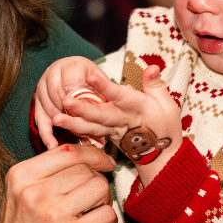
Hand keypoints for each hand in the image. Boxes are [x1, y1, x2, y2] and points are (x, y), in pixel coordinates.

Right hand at [0, 142, 116, 222]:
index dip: (92, 153)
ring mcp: (55, 214)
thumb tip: (84, 153)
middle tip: (93, 197)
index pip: (67, 151)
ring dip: (103, 200)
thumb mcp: (18, 195)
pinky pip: (107, 214)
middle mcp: (35, 192)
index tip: (103, 161)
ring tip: (92, 213)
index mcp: (21, 176)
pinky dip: (108, 220)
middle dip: (96, 180)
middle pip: (86, 169)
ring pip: (100, 187)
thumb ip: (44, 173)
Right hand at [33, 56, 104, 147]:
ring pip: (48, 107)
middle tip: (80, 127)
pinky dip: (46, 133)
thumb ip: (100, 92)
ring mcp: (42, 85)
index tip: (85, 114)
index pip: (71, 83)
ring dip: (59, 123)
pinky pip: (39, 117)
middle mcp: (53, 71)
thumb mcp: (102, 82)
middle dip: (68, 114)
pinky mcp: (36, 99)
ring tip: (71, 136)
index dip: (77, 100)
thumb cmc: (94, 81)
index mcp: (72, 64)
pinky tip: (52, 145)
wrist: (79, 75)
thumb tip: (99, 108)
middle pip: (57, 96)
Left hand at [60, 66, 182, 184]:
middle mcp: (123, 121)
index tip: (90, 77)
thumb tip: (152, 66)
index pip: (120, 96)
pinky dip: (76, 132)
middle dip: (83, 110)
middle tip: (64, 102)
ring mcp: (113, 132)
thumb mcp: (167, 104)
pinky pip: (90, 135)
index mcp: (138, 109)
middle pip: (101, 115)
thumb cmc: (165, 125)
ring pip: (92, 128)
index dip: (106, 88)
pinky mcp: (107, 138)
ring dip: (73, 124)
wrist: (162, 156)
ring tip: (55, 119)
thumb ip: (155, 85)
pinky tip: (60, 127)